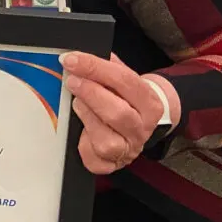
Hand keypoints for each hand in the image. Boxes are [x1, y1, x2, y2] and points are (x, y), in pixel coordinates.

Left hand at [60, 52, 179, 173]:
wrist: (139, 124)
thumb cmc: (126, 99)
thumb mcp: (124, 79)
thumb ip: (108, 67)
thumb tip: (83, 56)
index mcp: (150, 103)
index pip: (124, 81)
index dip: (95, 68)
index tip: (72, 59)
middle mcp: (142, 129)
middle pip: (118, 113)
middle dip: (90, 93)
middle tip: (71, 80)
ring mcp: (128, 149)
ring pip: (107, 140)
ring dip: (87, 117)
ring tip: (77, 103)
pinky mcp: (111, 165)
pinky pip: (95, 159)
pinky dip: (83, 144)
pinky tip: (80, 131)